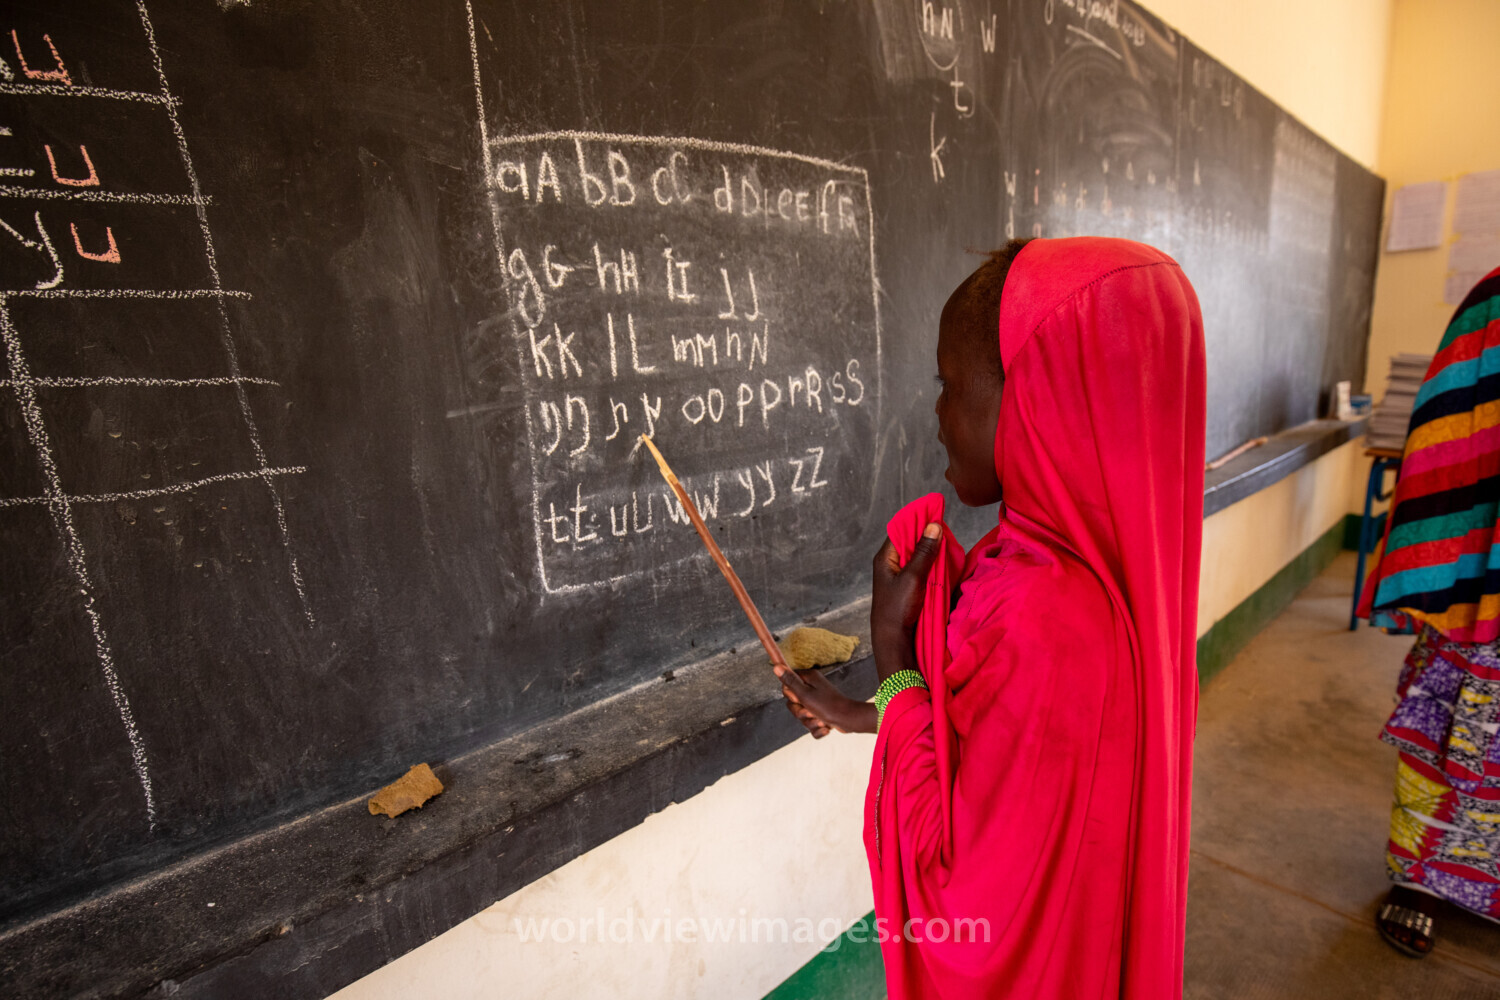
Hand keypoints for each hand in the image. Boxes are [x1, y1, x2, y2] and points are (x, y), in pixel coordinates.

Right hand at [775, 666, 877, 735]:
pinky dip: (817, 729)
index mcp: (809, 679)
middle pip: (793, 703)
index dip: (791, 695)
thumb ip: (790, 682)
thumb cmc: (828, 706)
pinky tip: (826, 727)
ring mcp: (817, 703)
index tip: (799, 698)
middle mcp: (812, 688)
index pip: (788, 685)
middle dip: (800, 712)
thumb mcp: (805, 694)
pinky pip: (811, 725)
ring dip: (810, 722)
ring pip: (802, 716)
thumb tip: (776, 667)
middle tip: (810, 711)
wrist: (850, 720)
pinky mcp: (822, 714)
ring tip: (821, 721)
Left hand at [871, 523, 941, 680]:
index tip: (936, 511)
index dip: (917, 520)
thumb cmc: (898, 609)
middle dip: (927, 535)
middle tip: (946, 530)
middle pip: (910, 542)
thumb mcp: (913, 578)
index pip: (900, 530)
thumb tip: (934, 526)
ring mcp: (899, 577)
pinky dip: (932, 565)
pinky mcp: (908, 588)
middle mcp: (890, 565)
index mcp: (885, 558)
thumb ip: (924, 552)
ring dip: (931, 551)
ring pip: (917, 556)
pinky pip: (921, 570)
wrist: (894, 641)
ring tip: (948, 544)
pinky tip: (944, 563)